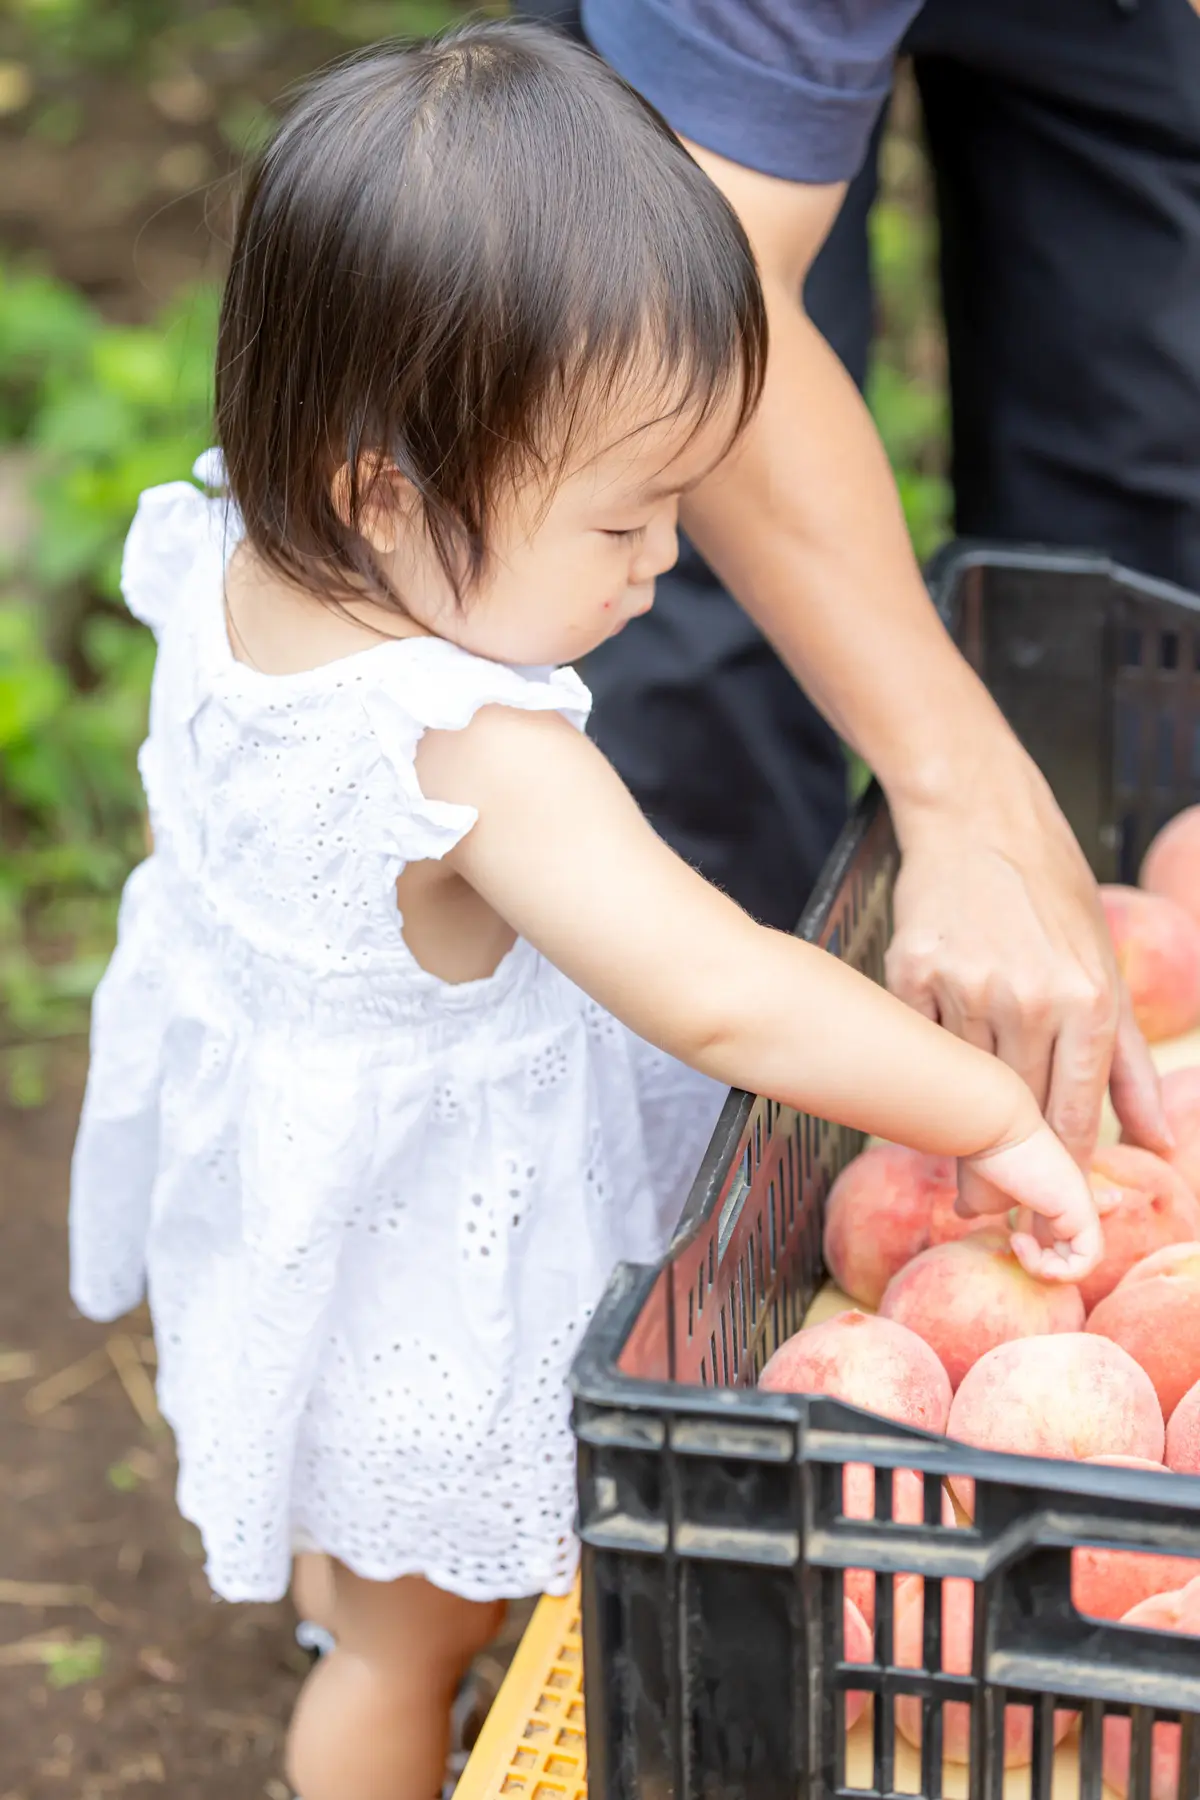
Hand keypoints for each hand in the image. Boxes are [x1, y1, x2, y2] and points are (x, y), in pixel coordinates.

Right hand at [885, 741, 1169, 1188]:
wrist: (978, 817)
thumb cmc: (1049, 892)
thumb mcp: (1106, 968)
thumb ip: (1130, 1063)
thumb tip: (1156, 1141)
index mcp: (1087, 998)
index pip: (1072, 1114)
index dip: (1059, 1171)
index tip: (1045, 1210)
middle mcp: (1029, 995)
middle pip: (1011, 1113)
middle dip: (998, 1171)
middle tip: (986, 1213)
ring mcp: (965, 982)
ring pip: (957, 1085)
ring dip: (951, 1134)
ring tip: (950, 1174)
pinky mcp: (910, 969)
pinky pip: (916, 1042)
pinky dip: (919, 1071)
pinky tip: (919, 1092)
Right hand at [960, 1122, 1104, 1282]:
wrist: (993, 1130)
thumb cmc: (983, 1157)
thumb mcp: (977, 1191)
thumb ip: (978, 1206)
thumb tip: (963, 1213)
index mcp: (1051, 1192)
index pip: (1071, 1222)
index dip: (1063, 1244)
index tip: (1035, 1238)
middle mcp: (1072, 1198)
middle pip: (1076, 1247)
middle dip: (1046, 1263)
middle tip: (1016, 1242)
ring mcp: (1081, 1205)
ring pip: (1080, 1261)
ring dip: (1042, 1268)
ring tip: (1016, 1243)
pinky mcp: (1084, 1213)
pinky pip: (1085, 1263)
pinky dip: (1053, 1271)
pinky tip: (1021, 1244)